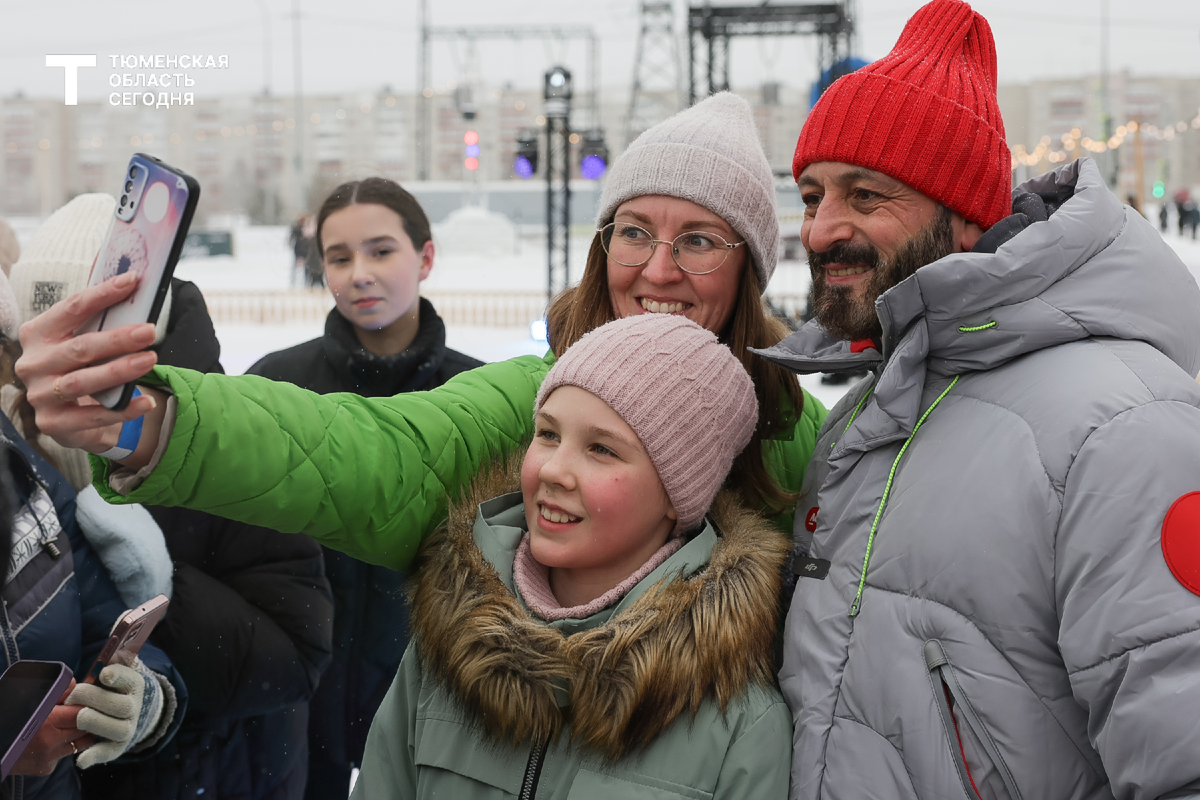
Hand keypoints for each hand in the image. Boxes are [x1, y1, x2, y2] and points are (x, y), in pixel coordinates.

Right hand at [9, 681, 94, 776]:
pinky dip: (63, 746)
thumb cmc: (10, 722)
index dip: (87, 706)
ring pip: (80, 743)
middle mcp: (50, 744)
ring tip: (69, 725)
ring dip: (78, 734)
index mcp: (47, 723)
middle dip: (86, 719)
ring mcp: (48, 759)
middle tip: (81, 712)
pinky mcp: (45, 769)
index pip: (82, 713)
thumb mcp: (30, 701)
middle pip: (85, 729)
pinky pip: (64, 755)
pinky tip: (52, 740)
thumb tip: (75, 685)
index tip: (89, 702)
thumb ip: (56, 692)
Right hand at [15, 273, 162, 460]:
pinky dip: (123, 409)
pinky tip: (146, 402)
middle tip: (150, 331)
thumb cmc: (79, 367)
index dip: (102, 294)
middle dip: (118, 339)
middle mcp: (33, 363)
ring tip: (150, 359)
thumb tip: (130, 282)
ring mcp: (40, 395)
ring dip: (120, 371)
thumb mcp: (80, 339)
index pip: (71, 308)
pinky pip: (93, 416)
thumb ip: (98, 317)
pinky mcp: (53, 423)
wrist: (68, 415)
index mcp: (37, 333)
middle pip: (80, 348)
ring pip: (83, 382)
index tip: (132, 281)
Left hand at [66, 661, 163, 768]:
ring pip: (110, 727)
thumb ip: (116, 651)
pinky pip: (108, 752)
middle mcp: (134, 706)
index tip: (104, 674)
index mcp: (135, 684)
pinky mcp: (120, 744)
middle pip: (115, 704)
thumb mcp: (121, 665)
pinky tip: (81, 760)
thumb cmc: (116, 684)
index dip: (116, 676)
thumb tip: (114, 627)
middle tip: (73, 696)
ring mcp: (128, 727)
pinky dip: (94, 756)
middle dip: (89, 698)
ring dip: (89, 721)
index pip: (129, 679)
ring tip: (77, 715)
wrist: (135, 708)